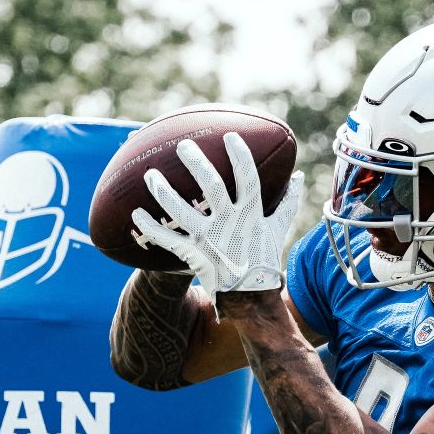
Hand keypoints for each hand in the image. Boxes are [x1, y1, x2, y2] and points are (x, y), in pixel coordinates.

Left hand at [131, 132, 303, 302]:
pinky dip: (150, 228)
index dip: (240, 156)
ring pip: (181, 211)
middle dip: (196, 163)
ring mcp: (210, 239)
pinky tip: (135, 214)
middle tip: (182, 146)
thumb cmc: (264, 258)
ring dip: (162, 192)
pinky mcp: (194, 255)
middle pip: (211, 186)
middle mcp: (229, 223)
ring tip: (149, 174)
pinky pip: (167, 239)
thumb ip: (287, 201)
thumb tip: (299, 176)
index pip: (248, 178)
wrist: (250, 296)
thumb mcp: (279, 228)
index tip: (229, 136)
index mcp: (252, 213)